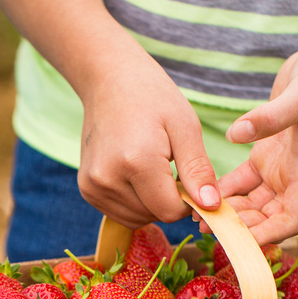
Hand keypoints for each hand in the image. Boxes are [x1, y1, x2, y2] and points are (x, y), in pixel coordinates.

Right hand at [76, 48, 220, 227]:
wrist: (108, 80)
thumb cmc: (152, 97)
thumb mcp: (185, 127)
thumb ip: (198, 170)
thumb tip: (211, 206)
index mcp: (135, 161)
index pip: (170, 211)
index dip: (188, 200)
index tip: (190, 177)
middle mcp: (108, 178)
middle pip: (154, 216)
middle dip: (170, 200)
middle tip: (172, 167)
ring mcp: (92, 185)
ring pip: (138, 218)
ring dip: (153, 203)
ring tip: (153, 168)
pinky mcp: (87, 189)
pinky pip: (121, 213)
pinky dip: (136, 203)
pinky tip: (137, 175)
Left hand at [211, 31, 297, 244]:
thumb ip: (271, 117)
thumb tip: (236, 133)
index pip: (292, 219)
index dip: (268, 234)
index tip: (239, 240)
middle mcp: (295, 179)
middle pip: (267, 218)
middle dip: (239, 227)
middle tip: (207, 228)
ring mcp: (279, 170)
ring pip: (251, 205)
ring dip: (227, 213)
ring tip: (197, 216)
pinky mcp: (265, 157)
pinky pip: (241, 184)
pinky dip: (222, 190)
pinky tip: (198, 192)